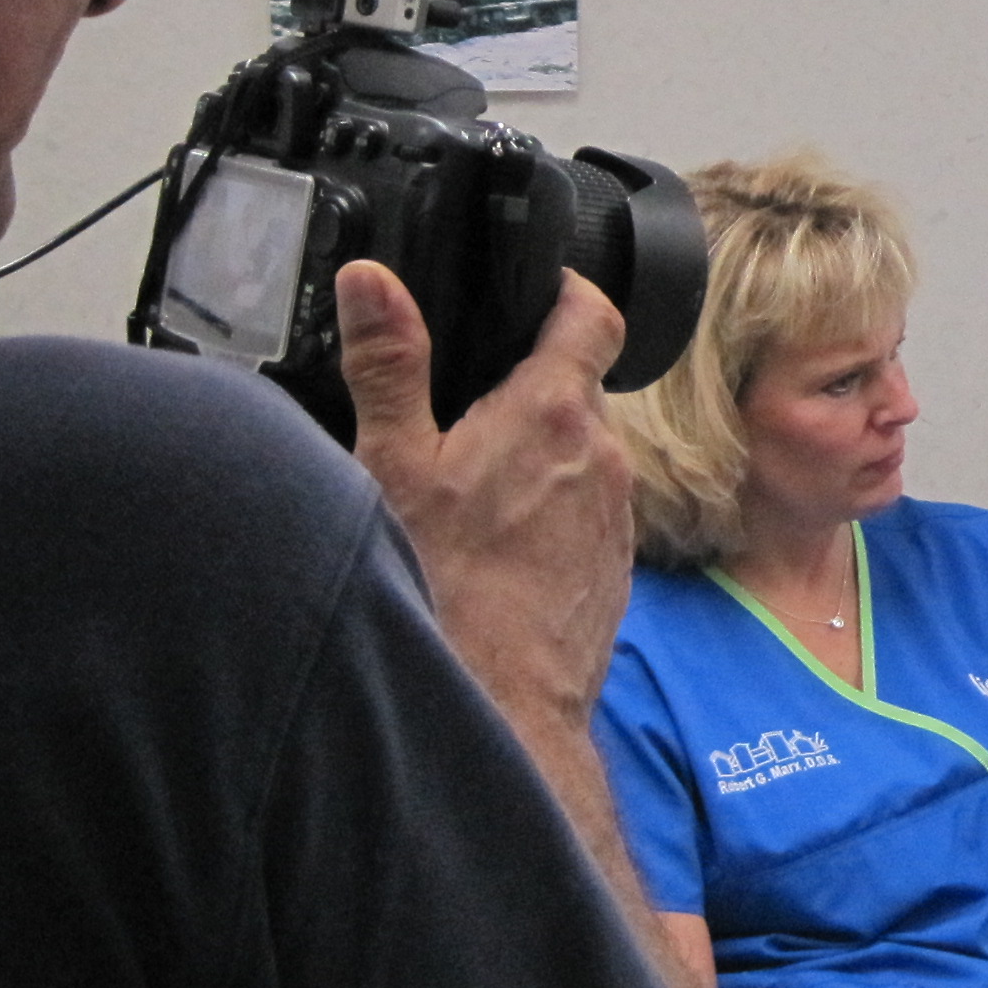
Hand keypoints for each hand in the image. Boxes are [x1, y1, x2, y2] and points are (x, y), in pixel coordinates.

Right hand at [337, 261, 635, 742]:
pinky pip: (586, 512)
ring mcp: (616, 512)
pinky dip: (548, 510)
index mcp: (552, 412)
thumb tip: (371, 281)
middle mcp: (602, 454)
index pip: (595, 316)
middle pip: (578, 389)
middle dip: (528, 388)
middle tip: (465, 404)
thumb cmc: (448, 589)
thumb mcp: (393, 465)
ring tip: (470, 486)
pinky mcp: (614, 564)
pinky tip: (496, 545)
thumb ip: (388, 365)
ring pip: (581, 454)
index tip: (541, 289)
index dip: (570, 292)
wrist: (507, 706)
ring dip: (537, 454)